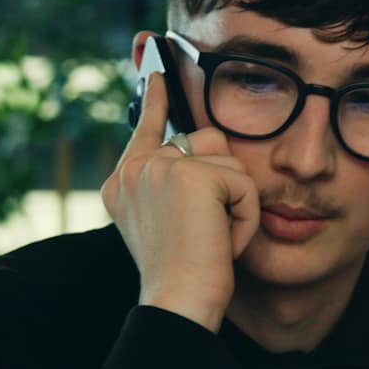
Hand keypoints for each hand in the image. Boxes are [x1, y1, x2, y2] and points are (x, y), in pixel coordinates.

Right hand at [100, 73, 259, 331]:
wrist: (177, 303)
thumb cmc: (180, 276)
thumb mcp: (167, 224)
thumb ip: (172, 184)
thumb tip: (201, 142)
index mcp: (122, 182)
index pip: (147, 127)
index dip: (155, 98)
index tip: (157, 65)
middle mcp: (135, 170)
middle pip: (205, 142)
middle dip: (224, 184)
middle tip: (210, 233)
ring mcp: (160, 169)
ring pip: (229, 161)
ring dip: (235, 202)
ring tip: (213, 238)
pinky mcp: (192, 177)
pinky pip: (244, 184)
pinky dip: (245, 218)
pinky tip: (222, 243)